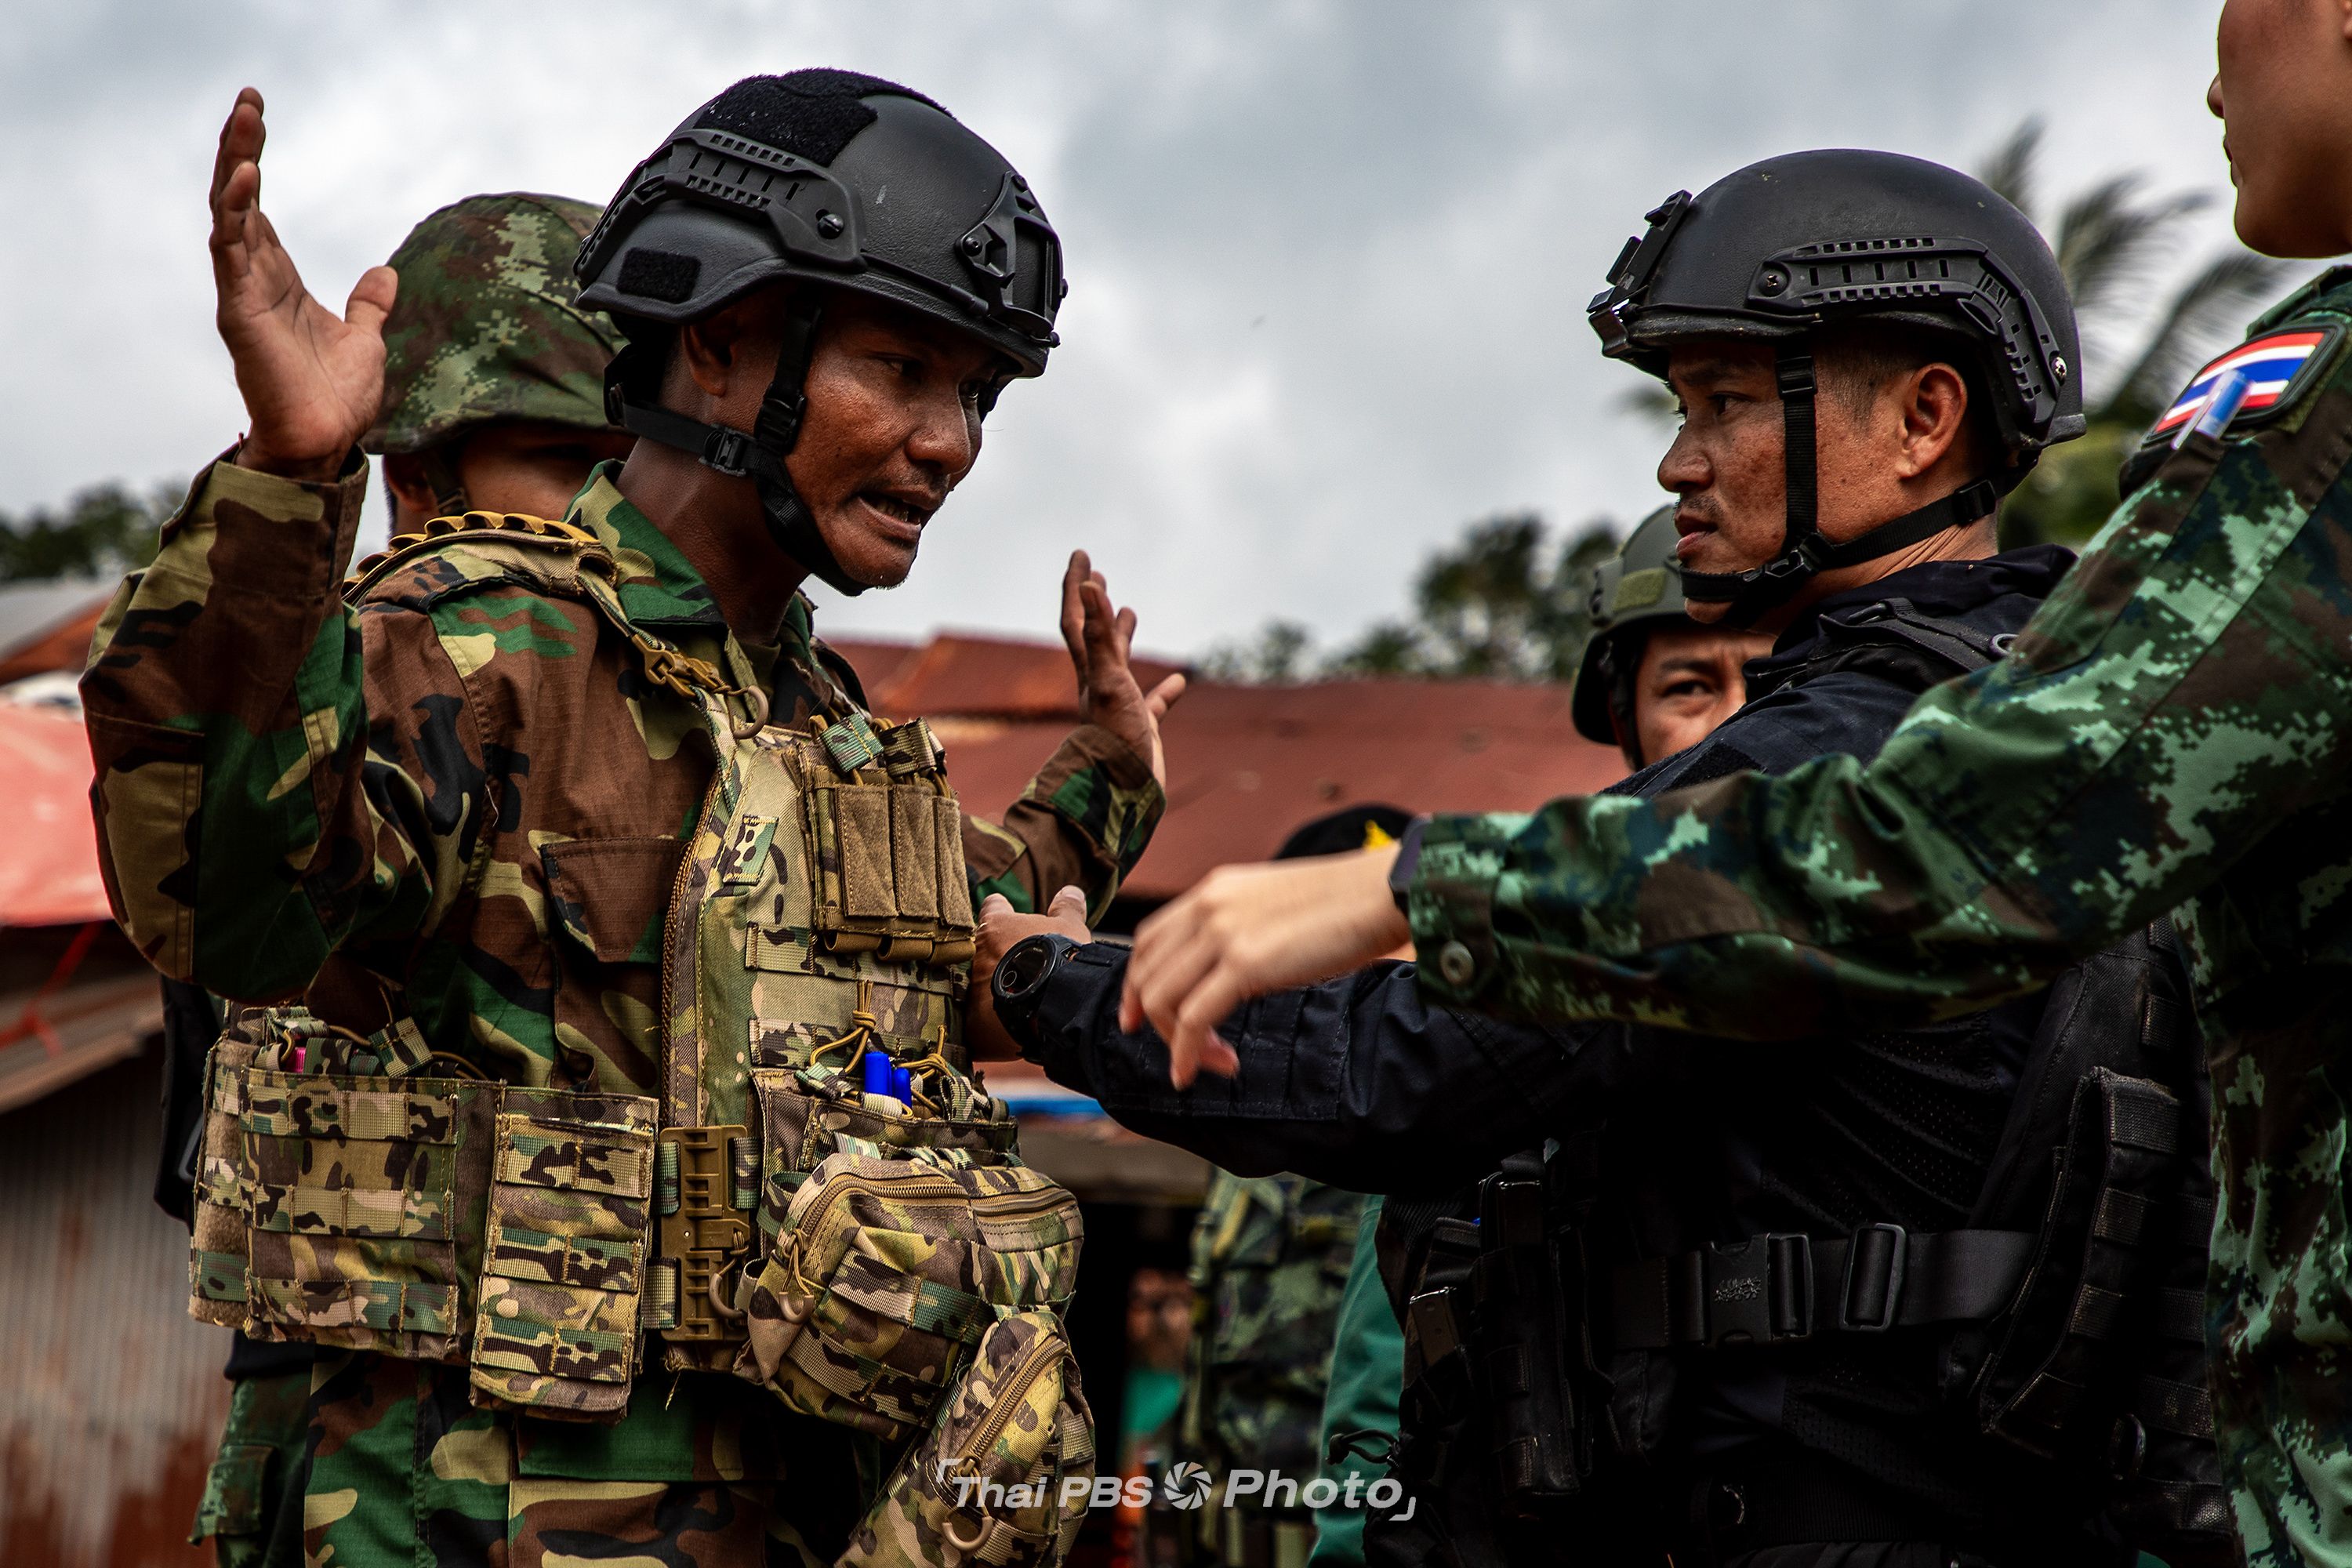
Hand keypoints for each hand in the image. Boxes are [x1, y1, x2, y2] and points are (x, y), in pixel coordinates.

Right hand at [211, 88, 397, 480]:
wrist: (325, 441)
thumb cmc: (336, 398)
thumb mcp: (366, 339)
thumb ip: (369, 305)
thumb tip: (385, 273)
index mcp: (278, 279)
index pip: (257, 207)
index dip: (252, 160)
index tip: (256, 113)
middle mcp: (254, 279)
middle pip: (238, 198)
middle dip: (240, 147)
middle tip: (247, 100)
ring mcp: (243, 293)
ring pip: (228, 215)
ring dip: (235, 166)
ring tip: (244, 121)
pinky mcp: (240, 312)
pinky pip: (232, 254)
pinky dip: (237, 215)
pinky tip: (246, 179)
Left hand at [966, 886, 1091, 1060]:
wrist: (1057, 1007)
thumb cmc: (1062, 959)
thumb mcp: (1071, 929)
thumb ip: (1067, 909)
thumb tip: (1071, 891)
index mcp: (997, 927)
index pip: (992, 907)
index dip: (1001, 909)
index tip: (1005, 909)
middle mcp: (977, 955)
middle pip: (985, 950)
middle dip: (1000, 956)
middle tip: (1022, 965)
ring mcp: (973, 990)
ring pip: (982, 984)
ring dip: (998, 988)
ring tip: (1023, 998)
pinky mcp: (975, 1024)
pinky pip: (984, 1019)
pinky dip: (996, 1020)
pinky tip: (1015, 1023)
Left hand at [1061, 550, 1185, 784]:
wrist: (1123, 796)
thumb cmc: (1115, 741)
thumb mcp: (1108, 681)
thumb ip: (1099, 636)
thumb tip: (1089, 585)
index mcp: (1090, 671)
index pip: (1076, 619)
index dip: (1076, 586)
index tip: (1081, 554)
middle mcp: (1100, 685)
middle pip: (1091, 635)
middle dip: (1092, 603)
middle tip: (1096, 573)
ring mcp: (1120, 707)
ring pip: (1119, 665)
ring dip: (1121, 637)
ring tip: (1130, 613)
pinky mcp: (1140, 730)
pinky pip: (1153, 706)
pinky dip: (1165, 693)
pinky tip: (1179, 684)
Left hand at [1122, 846, 1411, 1085]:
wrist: (1378, 891)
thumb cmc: (1342, 905)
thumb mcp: (1272, 904)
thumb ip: (1241, 927)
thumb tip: (1232, 969)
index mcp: (1212, 890)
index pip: (1149, 938)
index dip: (1135, 982)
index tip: (1137, 1016)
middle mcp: (1207, 907)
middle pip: (1148, 974)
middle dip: (1155, 1021)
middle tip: (1179, 1053)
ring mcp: (1221, 934)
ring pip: (1163, 999)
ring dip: (1175, 1042)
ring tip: (1206, 1065)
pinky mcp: (1244, 963)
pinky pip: (1193, 1018)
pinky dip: (1186, 1052)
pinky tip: (1192, 1072)